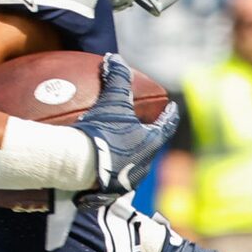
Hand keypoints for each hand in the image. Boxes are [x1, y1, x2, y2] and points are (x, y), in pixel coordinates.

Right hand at [71, 56, 181, 203]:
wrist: (78, 166)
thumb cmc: (102, 133)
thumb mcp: (112, 101)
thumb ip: (117, 78)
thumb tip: (115, 58)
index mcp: (150, 144)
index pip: (166, 126)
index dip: (169, 115)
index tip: (173, 108)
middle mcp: (144, 165)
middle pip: (149, 148)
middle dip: (147, 138)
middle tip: (143, 128)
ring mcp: (127, 182)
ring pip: (132, 165)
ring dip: (127, 155)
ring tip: (118, 148)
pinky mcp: (109, 193)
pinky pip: (112, 179)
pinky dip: (109, 170)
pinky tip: (98, 167)